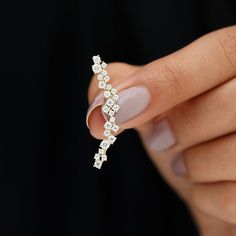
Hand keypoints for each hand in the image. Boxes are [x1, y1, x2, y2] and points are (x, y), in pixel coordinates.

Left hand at [87, 26, 235, 235]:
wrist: (214, 175)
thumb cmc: (187, 136)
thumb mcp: (157, 105)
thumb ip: (127, 86)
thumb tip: (99, 98)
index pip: (218, 53)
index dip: (165, 80)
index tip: (115, 109)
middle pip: (228, 103)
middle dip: (181, 127)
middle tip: (162, 138)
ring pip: (232, 153)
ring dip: (193, 165)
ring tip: (189, 160)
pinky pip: (234, 199)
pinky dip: (206, 197)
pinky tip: (210, 183)